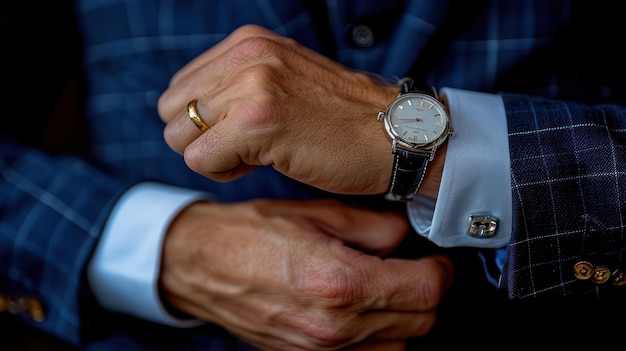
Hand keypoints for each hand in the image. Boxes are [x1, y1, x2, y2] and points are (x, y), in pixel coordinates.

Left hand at [158, 24, 401, 195]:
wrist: (394, 135)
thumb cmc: (341, 119)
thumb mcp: (284, 78)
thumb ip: (236, 82)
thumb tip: (186, 110)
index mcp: (247, 42)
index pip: (180, 87)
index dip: (205, 119)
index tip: (243, 130)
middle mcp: (245, 56)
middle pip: (171, 111)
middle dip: (201, 137)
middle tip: (246, 145)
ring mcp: (251, 86)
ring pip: (179, 136)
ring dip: (214, 155)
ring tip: (258, 152)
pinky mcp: (257, 123)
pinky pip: (200, 159)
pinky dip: (225, 172)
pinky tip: (265, 163)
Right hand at [159, 199, 453, 350]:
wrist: (200, 265)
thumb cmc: (249, 234)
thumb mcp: (315, 213)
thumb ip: (371, 226)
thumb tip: (405, 235)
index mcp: (340, 282)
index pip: (424, 291)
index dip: (441, 272)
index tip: (438, 260)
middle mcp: (334, 325)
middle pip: (419, 323)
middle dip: (428, 295)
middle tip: (417, 268)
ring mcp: (320, 349)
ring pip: (398, 346)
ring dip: (405, 318)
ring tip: (389, 287)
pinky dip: (378, 336)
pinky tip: (364, 309)